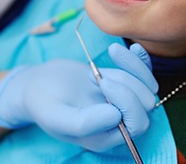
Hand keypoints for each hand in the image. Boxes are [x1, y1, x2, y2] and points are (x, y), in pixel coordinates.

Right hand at [0, 43, 157, 151]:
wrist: (38, 85)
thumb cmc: (44, 103)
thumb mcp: (56, 116)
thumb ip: (83, 123)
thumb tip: (116, 116)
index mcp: (106, 137)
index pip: (137, 123)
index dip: (127, 101)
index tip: (103, 81)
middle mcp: (120, 122)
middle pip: (146, 103)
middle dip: (126, 83)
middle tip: (95, 74)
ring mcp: (123, 102)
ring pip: (147, 85)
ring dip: (130, 68)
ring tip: (103, 62)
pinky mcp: (123, 83)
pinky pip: (144, 72)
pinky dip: (141, 59)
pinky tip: (133, 47)